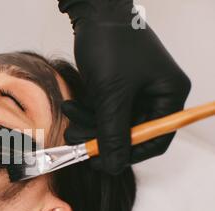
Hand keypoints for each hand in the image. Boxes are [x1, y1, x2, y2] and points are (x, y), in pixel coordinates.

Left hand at [57, 0, 190, 173]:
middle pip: (131, 132)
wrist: (94, 13)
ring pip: (113, 122)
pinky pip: (104, 109)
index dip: (129, 155)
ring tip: (69, 117)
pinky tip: (71, 107)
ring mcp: (137, 90)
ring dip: (89, 124)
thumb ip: (112, 134)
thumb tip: (113, 167)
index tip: (102, 163)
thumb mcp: (111, 94)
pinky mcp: (118, 86)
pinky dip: (87, 111)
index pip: (155, 139)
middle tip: (77, 141)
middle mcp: (157, 94)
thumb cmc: (110, 45)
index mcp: (169, 94)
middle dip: (101, 137)